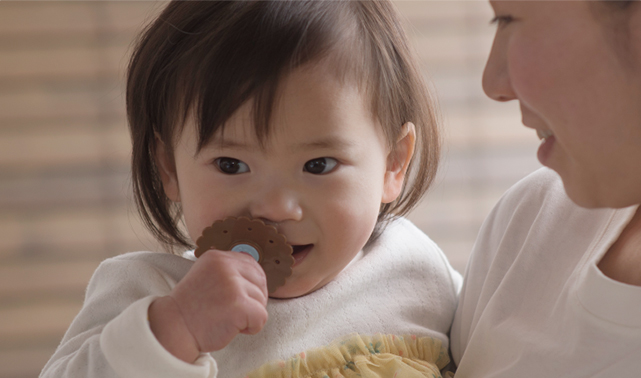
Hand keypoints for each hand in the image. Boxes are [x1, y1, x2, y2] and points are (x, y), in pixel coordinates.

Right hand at [149, 250, 268, 362]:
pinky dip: (252, 327)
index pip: (252, 264)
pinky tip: (232, 328)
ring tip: (226, 319)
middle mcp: (225, 266)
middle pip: (261, 281)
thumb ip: (228, 271)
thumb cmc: (192, 309)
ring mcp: (232, 284)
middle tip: (231, 311)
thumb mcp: (207, 277)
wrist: (173, 330)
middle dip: (253, 300)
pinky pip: (261, 317)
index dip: (251, 284)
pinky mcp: (238, 305)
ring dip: (249, 315)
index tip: (238, 298)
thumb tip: (257, 274)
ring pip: (262, 300)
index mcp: (217, 257)